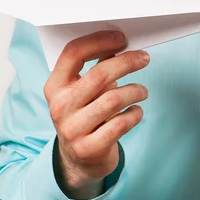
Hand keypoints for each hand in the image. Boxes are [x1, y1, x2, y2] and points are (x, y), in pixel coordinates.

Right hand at [43, 30, 150, 193]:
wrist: (79, 161)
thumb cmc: (86, 117)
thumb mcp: (83, 92)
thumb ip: (96, 68)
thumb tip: (119, 42)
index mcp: (55, 86)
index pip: (73, 53)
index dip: (100, 41)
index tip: (122, 38)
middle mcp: (60, 106)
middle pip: (99, 74)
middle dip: (127, 62)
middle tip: (144, 58)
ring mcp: (73, 129)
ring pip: (114, 99)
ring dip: (135, 90)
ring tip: (143, 91)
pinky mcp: (90, 147)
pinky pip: (121, 123)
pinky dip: (135, 114)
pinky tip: (137, 111)